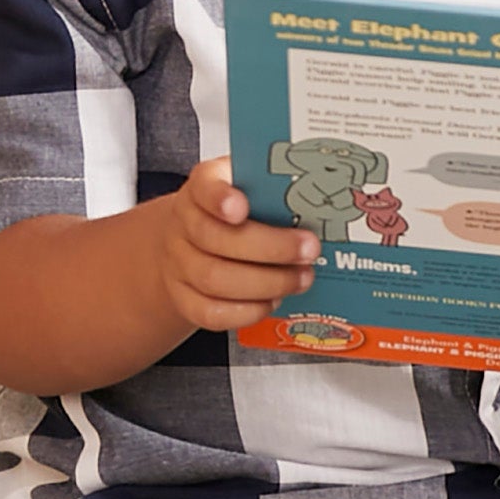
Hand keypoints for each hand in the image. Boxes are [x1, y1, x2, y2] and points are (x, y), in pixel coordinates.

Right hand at [146, 158, 317, 331]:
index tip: (241, 207)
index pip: (203, 186)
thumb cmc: (237, 211)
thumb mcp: (252, 187)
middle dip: (270, 248)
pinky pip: (210, 312)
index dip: (219, 198)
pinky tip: (273, 301)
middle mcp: (184, 223)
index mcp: (202, 187)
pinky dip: (246, 311)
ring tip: (301, 278)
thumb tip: (320, 204)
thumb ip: (276, 190)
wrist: (195, 241)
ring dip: (266, 283)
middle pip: (215, 239)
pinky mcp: (183, 298)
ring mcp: (178, 263)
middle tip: (309, 250)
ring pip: (214, 279)